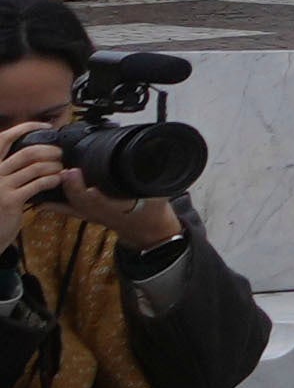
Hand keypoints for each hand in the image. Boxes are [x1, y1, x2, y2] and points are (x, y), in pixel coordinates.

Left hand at [0, 133, 158, 247]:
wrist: (146, 229)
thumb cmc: (152, 209)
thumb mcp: (159, 194)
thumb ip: (156, 179)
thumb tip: (159, 158)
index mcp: (122, 209)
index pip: (104, 203)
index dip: (93, 195)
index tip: (84, 182)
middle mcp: (103, 213)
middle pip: (82, 203)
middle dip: (72, 188)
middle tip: (66, 171)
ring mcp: (92, 215)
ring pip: (71, 206)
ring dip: (59, 193)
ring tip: (46, 178)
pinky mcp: (86, 214)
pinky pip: (65, 208)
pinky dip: (52, 202)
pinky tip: (40, 195)